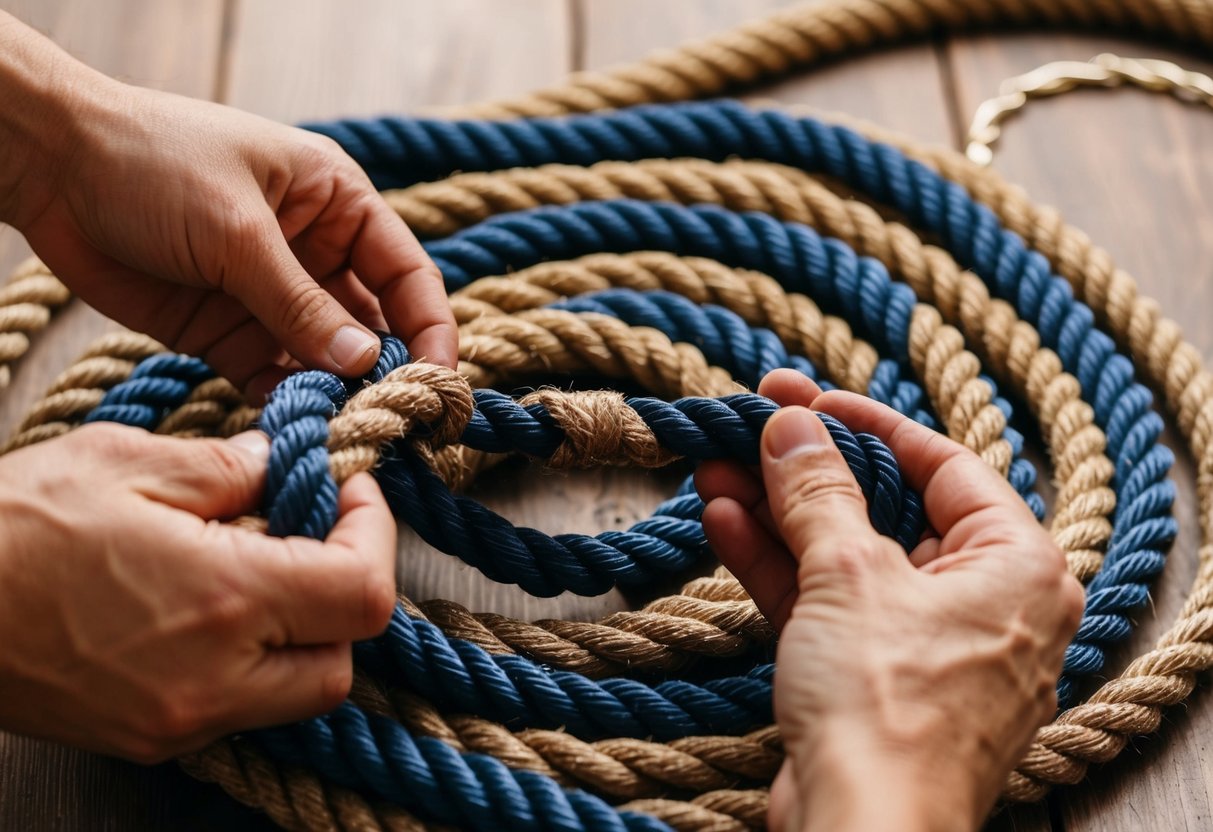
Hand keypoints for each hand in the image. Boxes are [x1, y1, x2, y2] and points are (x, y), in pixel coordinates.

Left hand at [0, 14, 455, 397]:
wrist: (50, 168)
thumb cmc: (152, 164)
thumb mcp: (237, 232)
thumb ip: (301, 304)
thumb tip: (364, 364)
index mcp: (337, 204)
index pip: (406, 275)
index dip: (430, 329)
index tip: (438, 384)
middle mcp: (315, 253)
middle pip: (373, 324)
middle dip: (385, 373)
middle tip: (394, 425)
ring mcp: (272, 296)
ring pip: (324, 358)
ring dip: (335, 394)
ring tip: (342, 435)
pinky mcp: (228, 332)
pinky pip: (272, 377)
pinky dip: (285, 402)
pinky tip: (293, 428)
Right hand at [0, 425, 395, 762]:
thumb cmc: (11, 528)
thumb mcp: (127, 463)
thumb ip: (231, 466)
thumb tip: (287, 462)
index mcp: (222, 601)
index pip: (364, 591)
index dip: (375, 531)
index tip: (349, 487)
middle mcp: (215, 679)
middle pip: (346, 655)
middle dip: (349, 587)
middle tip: (319, 526)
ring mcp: (182, 721)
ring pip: (302, 692)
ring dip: (309, 629)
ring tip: (267, 562)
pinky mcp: (152, 739)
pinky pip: (246, 707)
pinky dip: (259, 659)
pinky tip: (221, 607)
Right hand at [695, 370, 1083, 831]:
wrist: (864, 831)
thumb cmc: (889, 704)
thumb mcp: (850, 573)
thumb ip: (818, 492)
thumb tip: (791, 425)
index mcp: (1016, 566)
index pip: (943, 463)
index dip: (868, 423)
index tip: (808, 395)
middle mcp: (982, 603)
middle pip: (887, 509)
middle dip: (808, 470)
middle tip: (754, 424)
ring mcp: (925, 647)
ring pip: (847, 558)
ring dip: (779, 514)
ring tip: (718, 465)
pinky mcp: (875, 683)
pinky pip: (830, 606)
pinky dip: (779, 567)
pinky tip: (724, 521)